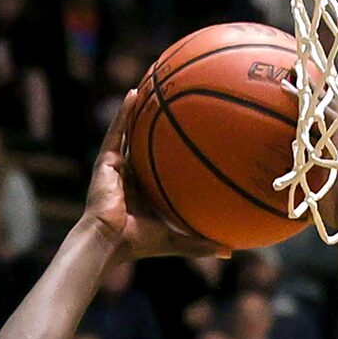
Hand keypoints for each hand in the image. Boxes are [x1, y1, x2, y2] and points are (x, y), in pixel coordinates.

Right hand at [84, 91, 225, 263]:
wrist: (110, 241)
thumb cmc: (140, 243)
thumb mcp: (177, 240)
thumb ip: (201, 243)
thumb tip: (231, 251)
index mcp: (146, 193)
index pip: (162, 168)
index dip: (175, 154)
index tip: (193, 139)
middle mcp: (131, 177)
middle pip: (147, 145)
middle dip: (159, 126)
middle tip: (177, 105)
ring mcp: (117, 167)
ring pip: (131, 132)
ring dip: (140, 111)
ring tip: (153, 87)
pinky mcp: (106, 161)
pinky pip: (117, 130)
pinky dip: (124, 112)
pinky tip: (135, 92)